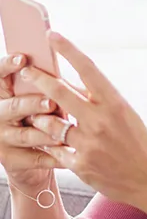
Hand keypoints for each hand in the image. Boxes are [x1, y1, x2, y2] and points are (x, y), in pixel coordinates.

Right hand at [0, 52, 60, 190]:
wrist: (31, 158)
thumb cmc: (41, 119)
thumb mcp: (37, 99)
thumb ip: (43, 87)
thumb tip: (60, 73)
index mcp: (3, 94)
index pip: (0, 75)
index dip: (8, 65)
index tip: (23, 59)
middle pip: (14, 106)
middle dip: (33, 103)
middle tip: (51, 102)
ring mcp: (1, 137)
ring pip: (24, 134)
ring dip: (46, 132)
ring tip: (64, 131)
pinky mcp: (10, 159)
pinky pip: (33, 157)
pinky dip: (52, 156)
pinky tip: (67, 153)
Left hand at [23, 31, 146, 212]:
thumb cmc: (139, 143)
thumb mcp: (125, 114)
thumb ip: (98, 100)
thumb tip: (70, 84)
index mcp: (115, 103)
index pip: (87, 69)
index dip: (68, 49)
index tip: (52, 35)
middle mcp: (101, 121)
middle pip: (60, 92)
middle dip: (38, 78)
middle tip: (25, 70)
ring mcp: (89, 144)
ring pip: (51, 123)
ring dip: (40, 115)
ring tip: (34, 111)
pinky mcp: (81, 165)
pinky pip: (56, 149)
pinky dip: (51, 143)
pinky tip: (48, 140)